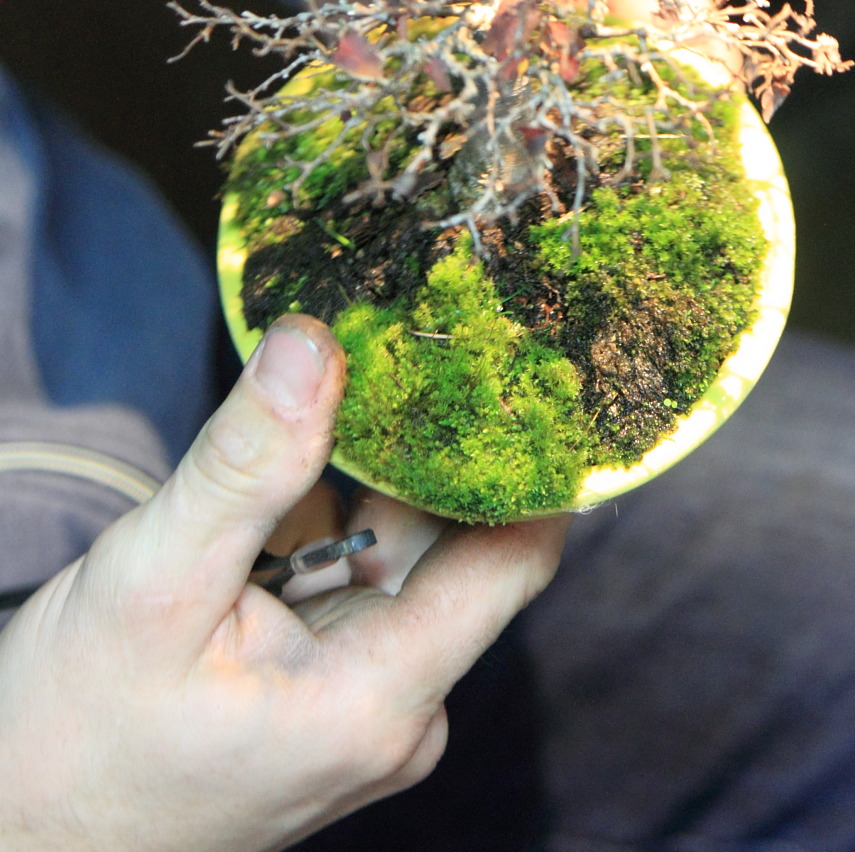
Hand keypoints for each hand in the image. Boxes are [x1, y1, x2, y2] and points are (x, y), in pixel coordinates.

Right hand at [0, 313, 567, 851]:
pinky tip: (317, 436)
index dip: (529, 457)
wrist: (18, 833)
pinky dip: (338, 508)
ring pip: (402, 550)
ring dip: (384, 467)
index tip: (523, 361)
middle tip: (438, 328)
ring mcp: (363, 697)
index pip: (512, 559)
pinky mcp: (327, 684)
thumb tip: (314, 344)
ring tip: (379, 354)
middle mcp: (395, 706)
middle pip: (459, 546)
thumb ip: (244, 465)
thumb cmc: (72, 737)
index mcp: (379, 700)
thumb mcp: (153, 583)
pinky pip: (355, 573)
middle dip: (444, 440)